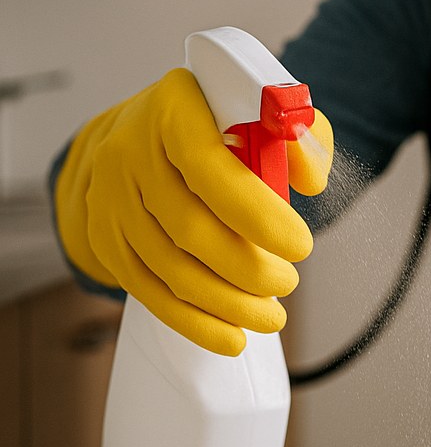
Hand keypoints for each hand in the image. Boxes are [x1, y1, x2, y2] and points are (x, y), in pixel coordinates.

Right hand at [54, 68, 333, 355]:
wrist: (143, 133)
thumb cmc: (218, 124)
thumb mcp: (266, 113)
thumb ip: (299, 137)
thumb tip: (310, 179)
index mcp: (173, 108)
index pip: (207, 164)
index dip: (256, 213)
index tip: (300, 246)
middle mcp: (129, 151)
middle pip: (188, 227)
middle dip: (247, 268)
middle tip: (288, 283)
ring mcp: (110, 198)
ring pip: (169, 267)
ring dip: (226, 303)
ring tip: (272, 316)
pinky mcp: (106, 238)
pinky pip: (147, 290)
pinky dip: (192, 322)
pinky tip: (232, 338)